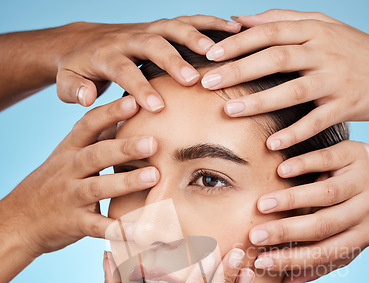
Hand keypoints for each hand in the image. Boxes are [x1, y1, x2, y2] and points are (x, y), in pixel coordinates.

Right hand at [0, 95, 158, 257]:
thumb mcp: (68, 156)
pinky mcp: (74, 223)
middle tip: (153, 142)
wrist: (20, 220)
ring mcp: (71, 198)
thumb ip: (95, 139)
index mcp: (69, 150)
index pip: (88, 125)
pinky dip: (118, 229)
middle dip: (124, 147)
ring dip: (126, 182)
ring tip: (154, 176)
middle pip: (96, 155)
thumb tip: (125, 115)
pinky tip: (141, 231)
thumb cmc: (55, 183)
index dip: (110, 113)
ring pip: (98, 187)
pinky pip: (99, 227)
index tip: (134, 101)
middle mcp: (69, 171)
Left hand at [55, 17, 240, 109]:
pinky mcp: (158, 27)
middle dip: (173, 61)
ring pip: (173, 28)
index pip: (123, 70)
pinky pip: (186, 21)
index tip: (156, 107)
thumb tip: (86, 97)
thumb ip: (74, 90)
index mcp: (106, 55)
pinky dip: (208, 23)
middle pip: (152, 44)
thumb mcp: (67, 82)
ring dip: (196, 38)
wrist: (81, 40)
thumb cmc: (77, 68)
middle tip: (193, 81)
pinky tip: (232, 30)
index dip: (139, 87)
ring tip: (220, 52)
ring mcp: (146, 29)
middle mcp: (128, 38)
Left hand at [200, 9, 368, 147]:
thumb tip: (241, 19)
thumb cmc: (355, 53)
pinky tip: (272, 144)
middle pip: (276, 57)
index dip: (238, 42)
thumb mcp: (325, 28)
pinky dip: (294, 133)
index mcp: (316, 29)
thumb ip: (284, 22)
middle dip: (238, 69)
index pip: (270, 32)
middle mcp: (325, 50)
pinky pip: (316, 121)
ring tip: (229, 111)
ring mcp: (336, 78)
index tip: (210, 54)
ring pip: (293, 88)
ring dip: (259, 101)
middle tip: (207, 81)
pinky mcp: (346, 105)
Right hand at [250, 140, 368, 282]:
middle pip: (323, 225)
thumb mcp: (344, 243)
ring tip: (262, 205)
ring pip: (325, 194)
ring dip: (291, 200)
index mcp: (361, 237)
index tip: (260, 262)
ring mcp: (363, 181)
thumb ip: (315, 264)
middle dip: (286, 232)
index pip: (323, 254)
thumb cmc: (357, 219)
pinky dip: (303, 165)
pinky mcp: (356, 154)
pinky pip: (327, 160)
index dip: (291, 260)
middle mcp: (365, 211)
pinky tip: (281, 172)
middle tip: (255, 236)